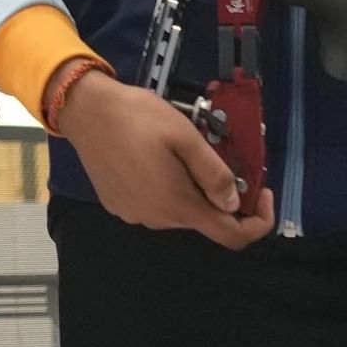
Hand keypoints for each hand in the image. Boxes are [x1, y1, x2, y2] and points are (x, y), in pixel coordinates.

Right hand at [62, 71, 274, 247]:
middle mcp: (156, 219)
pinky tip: (153, 157)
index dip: (257, 221)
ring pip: (178, 211)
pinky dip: (165, 188)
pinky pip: (154, 205)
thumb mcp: (186, 136)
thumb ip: (214, 173)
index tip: (262, 190)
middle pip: (203, 219)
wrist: (83, 109)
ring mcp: (133, 214)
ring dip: (190, 189)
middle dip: (219, 194)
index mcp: (178, 204)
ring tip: (178, 151)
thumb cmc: (138, 117)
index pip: (232, 236)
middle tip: (216, 155)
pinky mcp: (117, 204)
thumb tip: (234, 204)